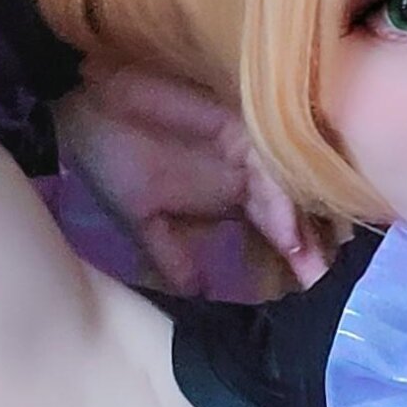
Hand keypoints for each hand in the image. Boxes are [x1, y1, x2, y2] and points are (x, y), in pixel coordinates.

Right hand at [53, 65, 337, 297]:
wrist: (81, 112)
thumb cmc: (110, 160)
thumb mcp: (142, 220)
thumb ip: (171, 255)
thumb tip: (193, 293)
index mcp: (230, 194)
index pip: (274, 229)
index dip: (294, 257)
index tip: (310, 290)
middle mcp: (245, 172)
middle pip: (291, 210)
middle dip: (311, 246)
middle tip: (326, 282)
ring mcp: (244, 146)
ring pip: (284, 189)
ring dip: (297, 227)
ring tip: (306, 263)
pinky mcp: (235, 124)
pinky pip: (264, 161)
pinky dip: (277, 196)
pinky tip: (285, 230)